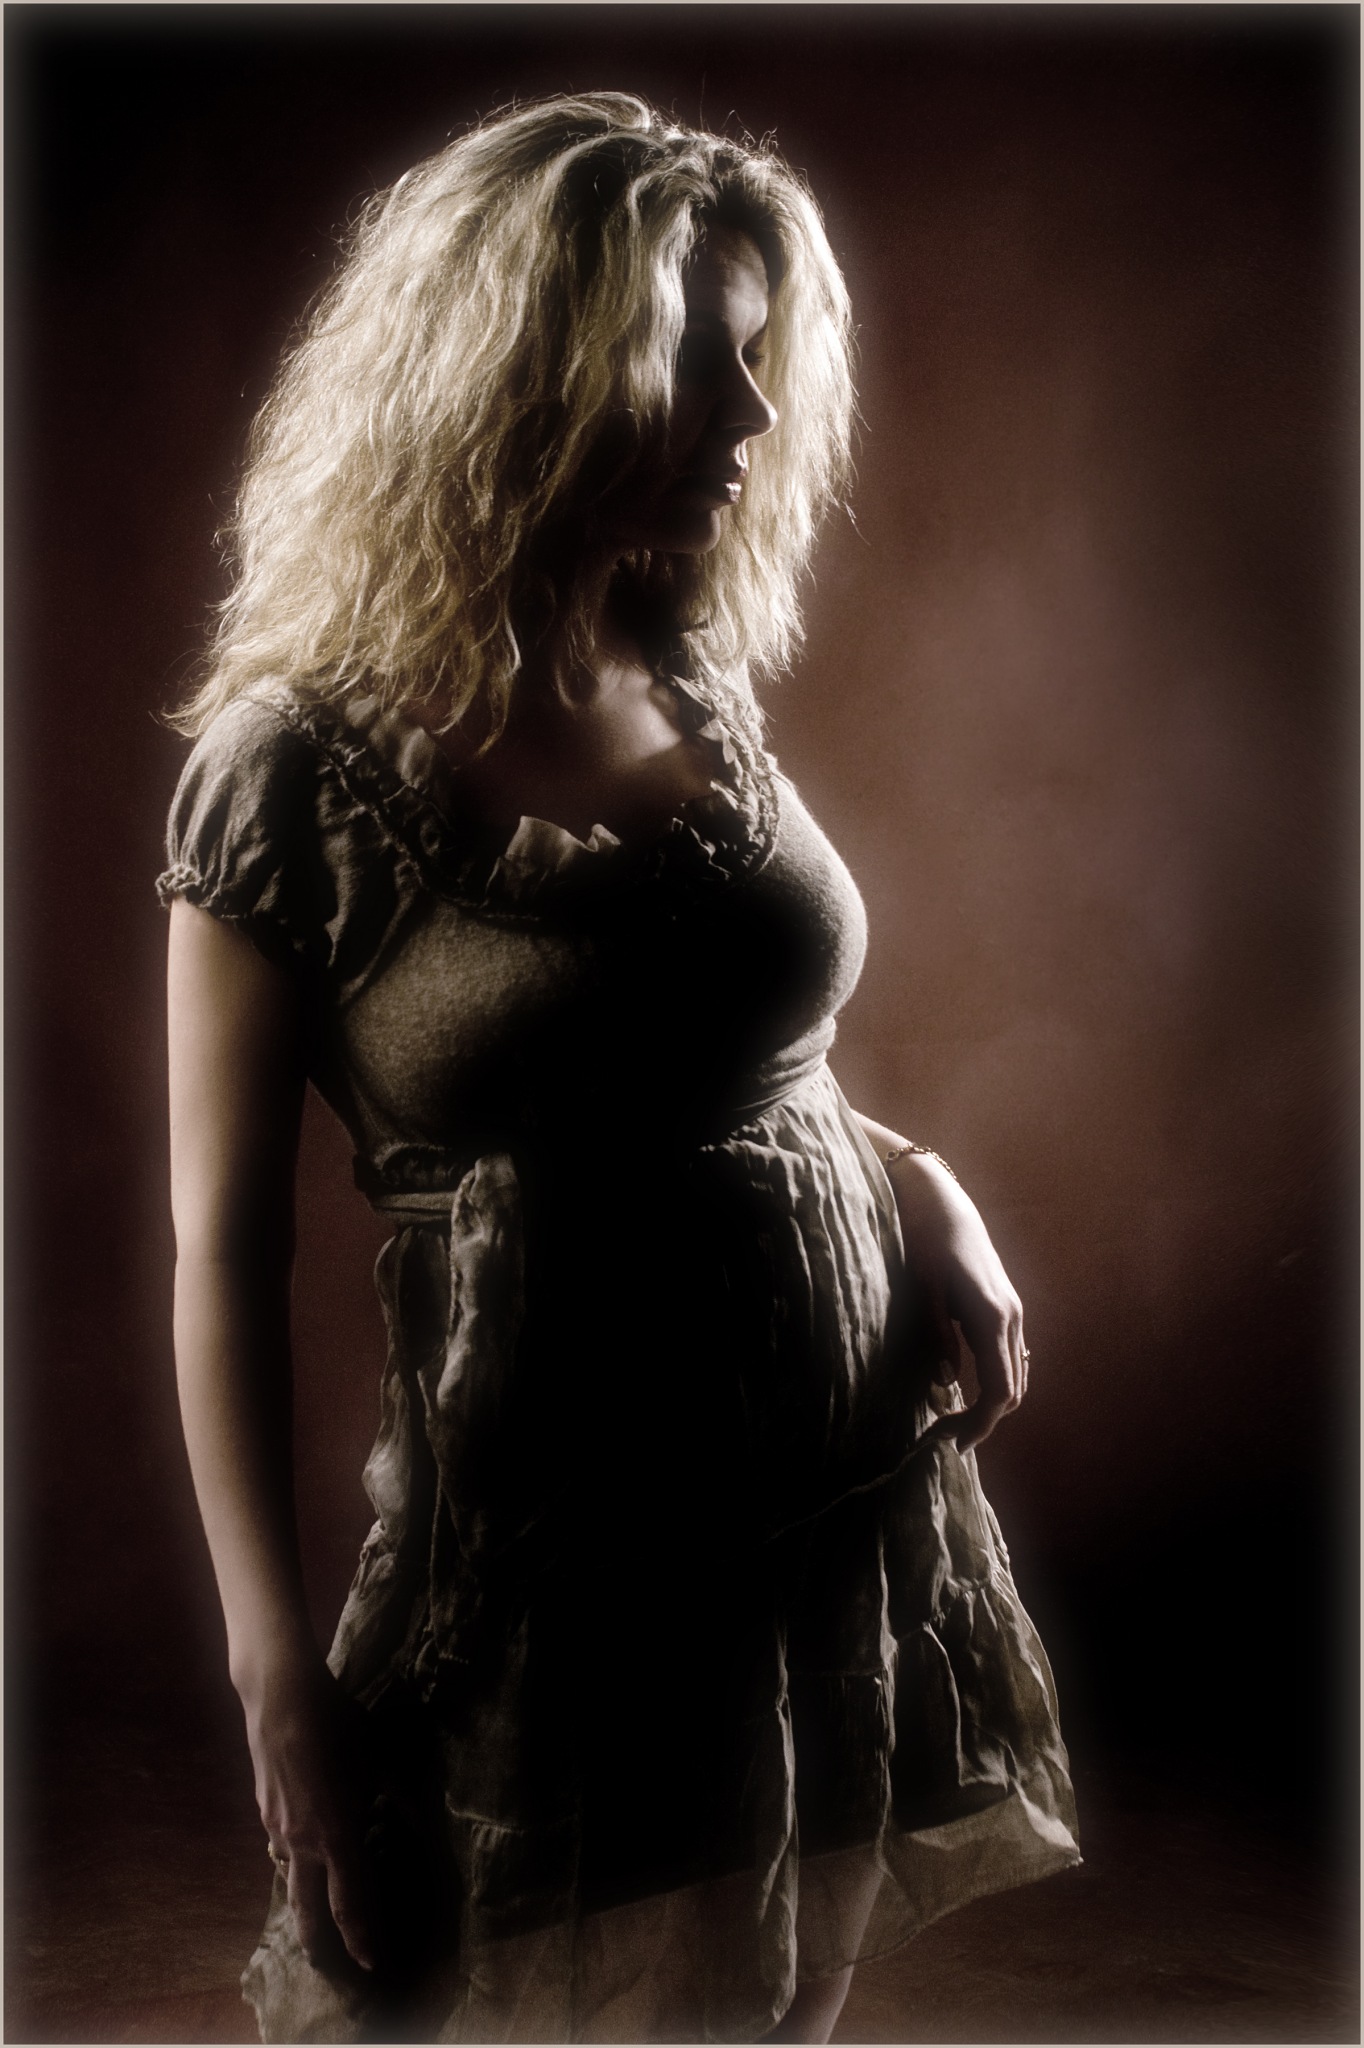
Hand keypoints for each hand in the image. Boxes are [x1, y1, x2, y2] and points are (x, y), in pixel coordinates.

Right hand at [241, 1651, 379, 1974]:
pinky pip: (281, 1850)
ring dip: (305, 1902)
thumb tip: (420, 1819)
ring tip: (318, 1915)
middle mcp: (304, 1842)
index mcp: (337, 1834)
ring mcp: (279, 1829)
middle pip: (309, 1910)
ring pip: (292, 1879)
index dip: (362, 1937)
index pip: (351, 1902)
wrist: (281, 1698)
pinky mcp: (265, 1812)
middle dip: (321, 1943)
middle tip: (334, 1966)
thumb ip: (399, 1796)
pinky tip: (302, 1855)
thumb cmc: (337, 1724)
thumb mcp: (378, 1758)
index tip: (372, 1963)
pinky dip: (294, 1862)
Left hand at [885, 1151, 1028, 1452]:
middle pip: (1013, 1389)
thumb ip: (936, 1337)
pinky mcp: (1005, 1307)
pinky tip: (966, 1389)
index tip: (954, 1444)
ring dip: (991, 1402)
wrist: (942, 1202)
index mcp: (992, 1318)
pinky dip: (995, 1381)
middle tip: (945, 1436)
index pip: (1000, 1390)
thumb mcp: (923, 1289)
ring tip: (953, 1419)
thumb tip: (944, 1385)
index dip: (981, 1424)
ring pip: (1016, 1375)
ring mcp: (1013, 1312)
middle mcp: (1011, 1318)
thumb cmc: (926, 1241)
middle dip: (984, 1419)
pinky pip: (1010, 1356)